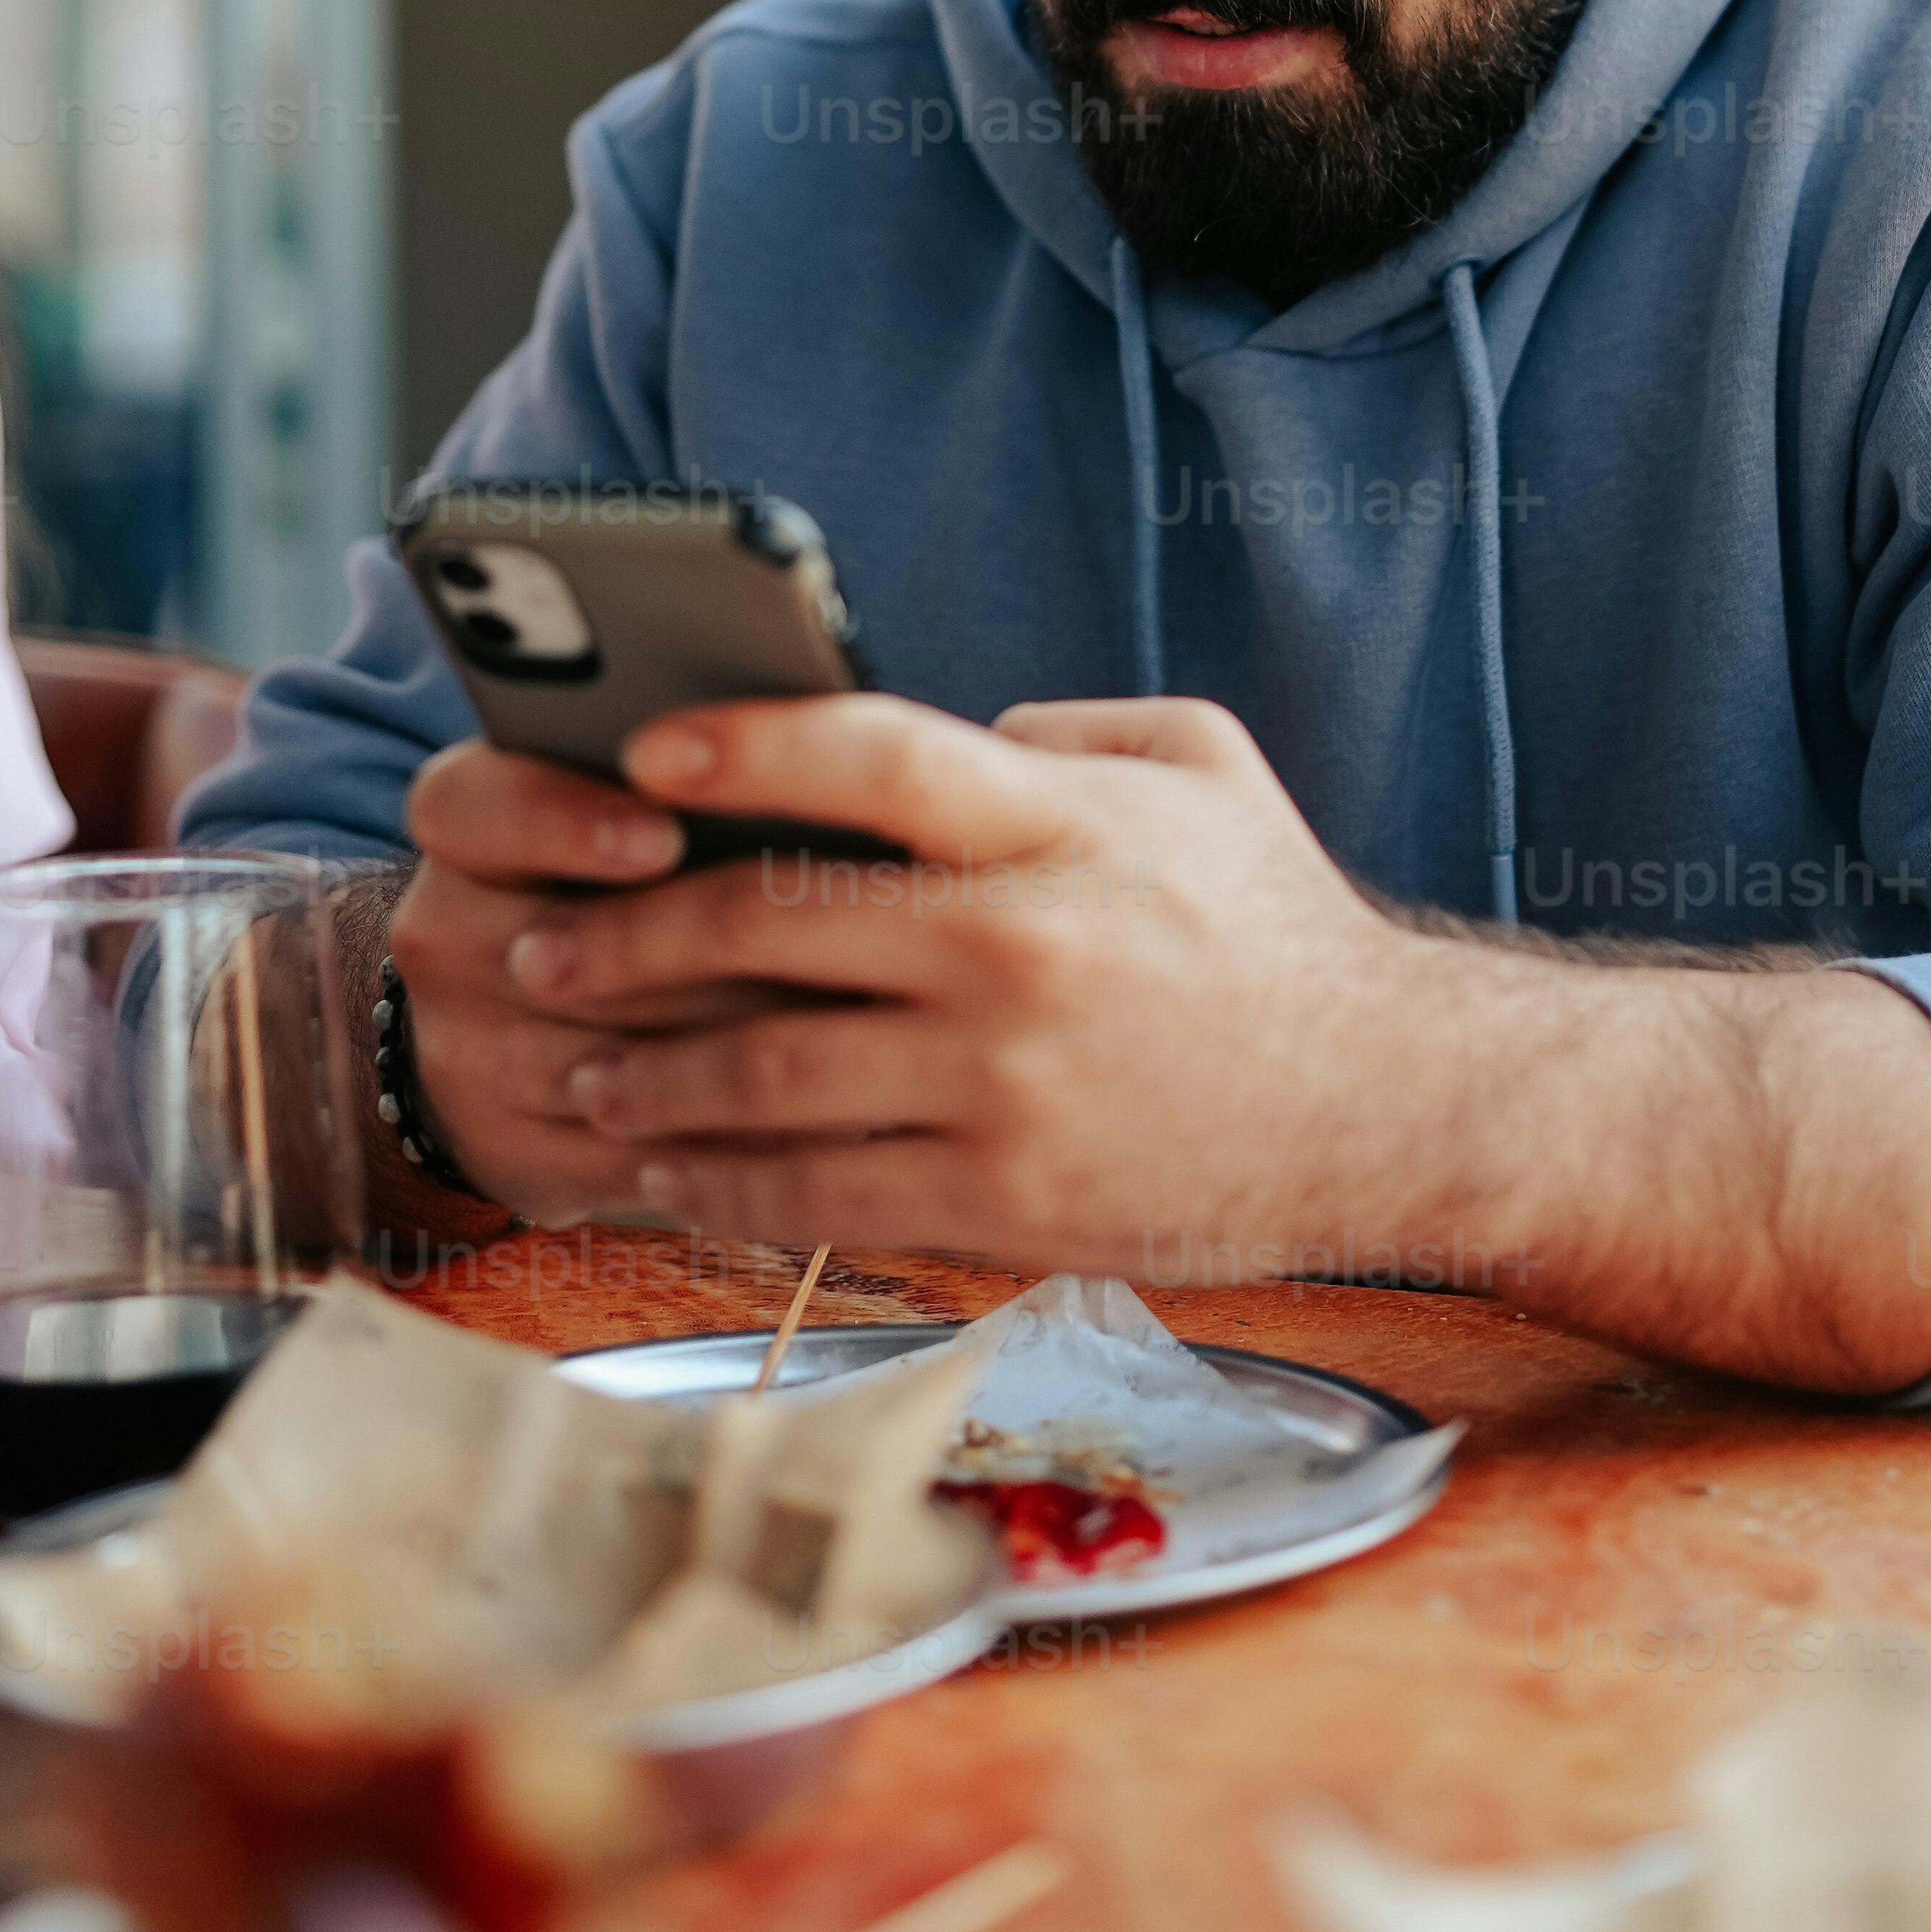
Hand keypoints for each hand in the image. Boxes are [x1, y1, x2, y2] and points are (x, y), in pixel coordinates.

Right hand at [394, 743, 779, 1225]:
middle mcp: (441, 934)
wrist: (531, 1016)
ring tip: (838, 1037)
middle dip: (702, 962)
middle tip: (821, 953)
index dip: (565, 821)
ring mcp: (462, 1053)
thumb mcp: (630, 800)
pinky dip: (722, 1147)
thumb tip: (798, 770)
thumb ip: (686, 783)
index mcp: (464, 824)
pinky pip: (624, 1157)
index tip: (663, 836)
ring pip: (605, 1063)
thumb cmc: (626, 875)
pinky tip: (806, 1125)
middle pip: (564, 953)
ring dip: (728, 1057)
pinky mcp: (505, 1151)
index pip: (477, 806)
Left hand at [513, 690, 1930, 1386]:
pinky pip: (819, 1190)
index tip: (638, 758)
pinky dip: (719, 1178)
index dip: (739, 746)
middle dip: (628, 937)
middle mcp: (1017, 946)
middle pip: (771, 926)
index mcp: (1059, 823)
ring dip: (645, 1068)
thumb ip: (1057, 733)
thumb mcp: (1199, 766)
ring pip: (766, 1072)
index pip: (867, 755)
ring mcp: (1005, 1083)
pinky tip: (662, 1164)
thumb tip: (927, 733)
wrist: (1391, 1105)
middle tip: (539, 945)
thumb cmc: (1277, 925)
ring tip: (578, 1060)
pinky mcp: (1006, 1198)